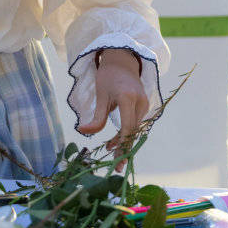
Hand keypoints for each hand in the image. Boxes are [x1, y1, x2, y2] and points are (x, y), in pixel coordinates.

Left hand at [77, 50, 148, 173]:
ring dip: (124, 142)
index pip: (127, 127)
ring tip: (111, 153)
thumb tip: (83, 132)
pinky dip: (126, 133)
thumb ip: (96, 117)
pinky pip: (135, 123)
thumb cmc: (108, 77)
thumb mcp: (100, 96)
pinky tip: (114, 142)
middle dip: (124, 149)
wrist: (122, 61)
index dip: (122, 144)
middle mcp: (140, 102)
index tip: (117, 159)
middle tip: (116, 166)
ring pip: (134, 129)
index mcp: (128, 98)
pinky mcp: (143, 106)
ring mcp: (144, 104)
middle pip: (133, 131)